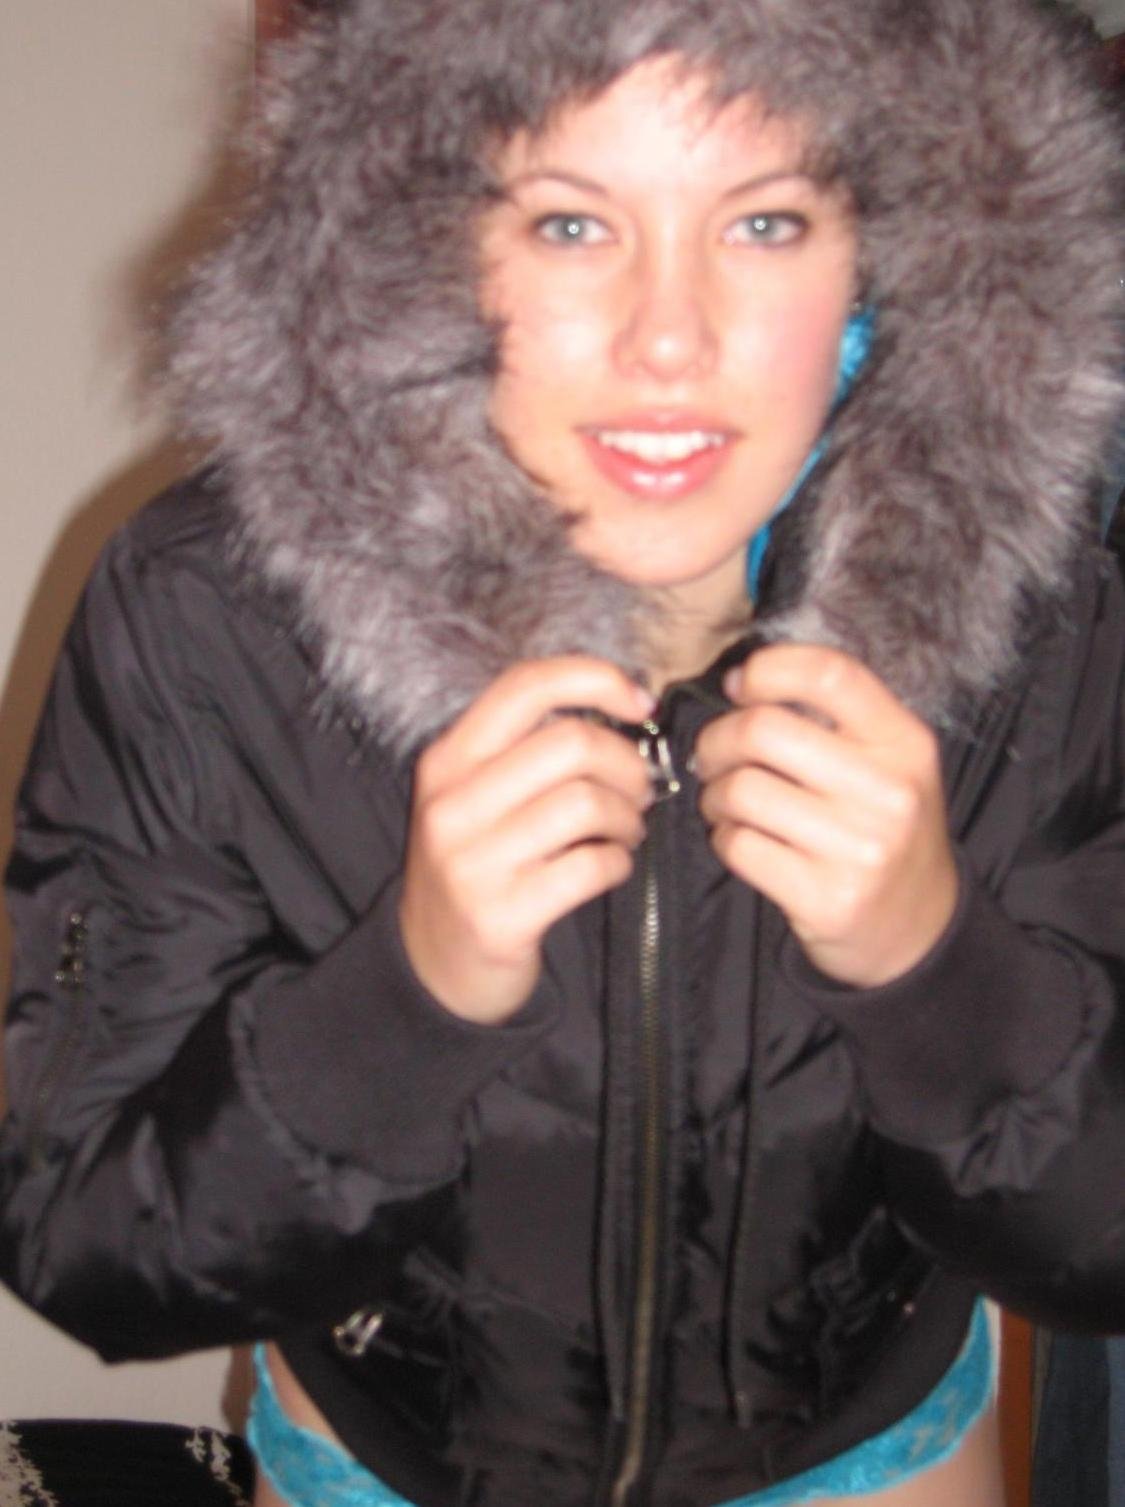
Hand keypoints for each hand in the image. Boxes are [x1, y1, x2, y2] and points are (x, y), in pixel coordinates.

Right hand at [400, 658, 654, 1023]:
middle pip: (571, 742)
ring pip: (586, 802)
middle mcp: (452, 804)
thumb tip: (619, 705)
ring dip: (627, 816)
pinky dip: (619, 862)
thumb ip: (526, 749)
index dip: (596, 680)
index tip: (639, 703)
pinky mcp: (501, 916)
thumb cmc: (476, 866)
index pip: (525, 686)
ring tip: (625, 831)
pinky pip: (591, 866)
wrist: (433, 965)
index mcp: (447, 760)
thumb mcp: (475, 796)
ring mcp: (472, 862)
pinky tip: (610, 867)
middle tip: (638, 791)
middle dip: (626, 763)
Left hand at [694, 645, 957, 986]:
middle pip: (764, 729)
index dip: (768, 668)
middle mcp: (889, 792)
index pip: (829, 674)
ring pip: (741, 790)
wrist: (917, 929)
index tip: (739, 684)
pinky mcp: (825, 899)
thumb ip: (834, 718)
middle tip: (712, 756)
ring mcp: (860, 850)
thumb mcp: (888, 763)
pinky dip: (724, 838)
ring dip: (715, 794)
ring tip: (724, 803)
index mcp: (905, 742)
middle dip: (718, 739)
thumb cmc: (884, 830)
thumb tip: (740, 680)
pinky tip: (741, 840)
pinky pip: (739, 845)